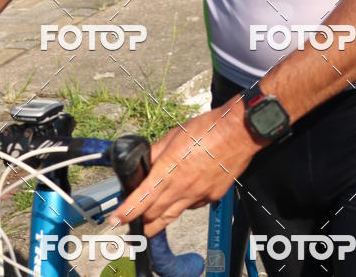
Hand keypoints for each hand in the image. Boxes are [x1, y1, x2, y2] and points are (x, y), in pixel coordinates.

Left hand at [109, 96, 263, 236]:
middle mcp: (182, 187)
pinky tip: (181, 198)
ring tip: (149, 226)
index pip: (143, 198)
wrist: (239, 132)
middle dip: (141, 223)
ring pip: (172, 215)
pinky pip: (192, 206)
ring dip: (158, 221)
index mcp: (170, 169)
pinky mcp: (212, 197)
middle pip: (155, 215)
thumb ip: (157, 151)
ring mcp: (198, 195)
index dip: (127, 212)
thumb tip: (144, 162)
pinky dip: (183, 206)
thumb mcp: (175, 134)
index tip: (116, 219)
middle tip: (130, 226)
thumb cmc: (208, 128)